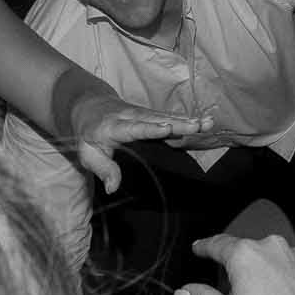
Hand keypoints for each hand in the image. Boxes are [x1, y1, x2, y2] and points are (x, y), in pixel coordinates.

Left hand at [67, 92, 215, 193]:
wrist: (89, 105)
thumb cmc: (88, 134)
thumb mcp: (87, 154)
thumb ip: (103, 169)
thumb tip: (113, 188)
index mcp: (113, 127)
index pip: (134, 128)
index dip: (151, 128)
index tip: (167, 128)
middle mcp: (131, 117)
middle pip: (157, 120)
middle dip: (178, 123)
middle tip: (198, 125)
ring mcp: (142, 113)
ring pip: (166, 116)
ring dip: (187, 120)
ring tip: (207, 122)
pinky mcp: (150, 114)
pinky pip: (169, 117)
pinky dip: (186, 119)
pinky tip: (204, 123)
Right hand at [176, 233, 294, 294]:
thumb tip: (184, 292)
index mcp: (246, 256)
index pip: (219, 244)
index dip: (206, 247)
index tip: (200, 248)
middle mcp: (274, 247)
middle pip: (251, 252)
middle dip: (244, 269)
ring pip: (277, 259)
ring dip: (271, 273)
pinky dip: (294, 279)